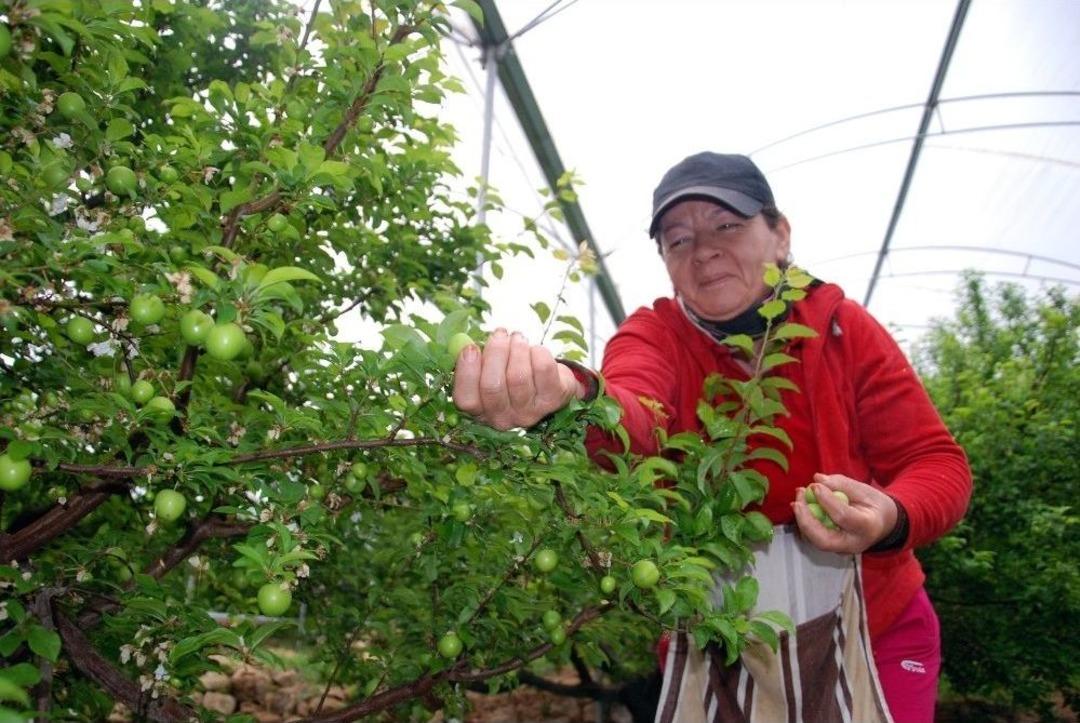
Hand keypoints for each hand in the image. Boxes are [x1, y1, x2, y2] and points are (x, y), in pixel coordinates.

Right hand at [452, 328, 583, 430]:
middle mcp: (504, 419)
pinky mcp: (554, 399)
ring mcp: (531, 412)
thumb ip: (473, 358)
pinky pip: (543, 369)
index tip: (471, 347)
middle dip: (495, 352)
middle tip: (499, 333)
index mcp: (482, 412)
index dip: (466, 372)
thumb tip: (462, 342)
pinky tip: (534, 349)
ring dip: (517, 348)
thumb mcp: (489, 369)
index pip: (466, 400)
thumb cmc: (511, 372)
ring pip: (518, 376)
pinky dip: (537, 351)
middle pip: (492, 386)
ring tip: (518, 338)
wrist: (551, 383)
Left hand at [792, 472, 898, 553]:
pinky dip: (805, 521)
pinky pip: (814, 537)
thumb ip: (841, 484)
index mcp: (867, 527)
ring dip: (802, 518)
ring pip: (815, 540)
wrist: (882, 524)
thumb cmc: (873, 505)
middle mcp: (853, 544)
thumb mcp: (864, 490)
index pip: (843, 517)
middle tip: (797, 499)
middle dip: (805, 520)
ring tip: (800, 495)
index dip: (826, 501)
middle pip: (823, 540)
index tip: (815, 486)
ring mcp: (842, 550)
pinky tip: (802, 505)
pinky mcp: (832, 549)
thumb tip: (817, 479)